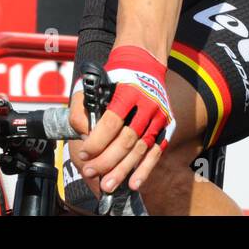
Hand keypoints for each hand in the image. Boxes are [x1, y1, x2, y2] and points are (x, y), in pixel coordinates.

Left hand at [75, 47, 175, 194]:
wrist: (144, 63)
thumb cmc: (115, 77)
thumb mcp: (93, 85)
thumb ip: (81, 108)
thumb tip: (84, 136)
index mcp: (128, 91)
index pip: (112, 122)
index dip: (97, 141)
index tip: (84, 153)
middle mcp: (148, 104)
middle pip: (127, 140)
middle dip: (107, 160)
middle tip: (90, 172)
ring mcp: (160, 116)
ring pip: (141, 149)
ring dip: (123, 170)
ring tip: (107, 185)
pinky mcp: (166, 126)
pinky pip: (156, 152)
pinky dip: (145, 170)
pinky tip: (134, 184)